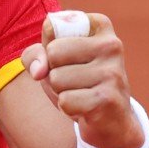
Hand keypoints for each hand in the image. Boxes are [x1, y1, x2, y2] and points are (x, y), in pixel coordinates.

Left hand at [20, 11, 143, 147]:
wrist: (112, 121)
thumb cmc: (79, 83)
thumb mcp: (54, 62)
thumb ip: (35, 54)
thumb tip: (38, 71)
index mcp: (99, 26)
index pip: (51, 27)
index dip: (49, 49)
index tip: (69, 58)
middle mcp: (111, 44)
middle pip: (53, 52)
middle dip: (54, 72)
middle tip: (74, 81)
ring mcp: (112, 71)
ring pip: (56, 78)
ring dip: (61, 92)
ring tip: (81, 94)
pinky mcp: (108, 98)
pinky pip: (65, 101)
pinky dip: (68, 108)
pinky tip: (85, 108)